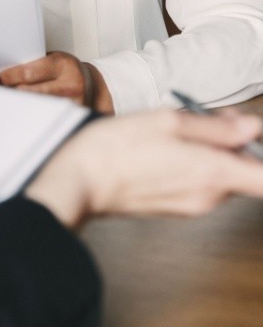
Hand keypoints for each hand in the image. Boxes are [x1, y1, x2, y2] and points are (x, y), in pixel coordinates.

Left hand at [0, 51, 113, 112]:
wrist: (91, 82)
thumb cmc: (65, 69)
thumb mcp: (51, 59)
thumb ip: (32, 63)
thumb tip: (4, 74)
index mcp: (62, 65)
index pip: (28, 73)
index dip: (10, 77)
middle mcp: (71, 85)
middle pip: (30, 93)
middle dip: (12, 93)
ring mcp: (75, 104)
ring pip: (38, 108)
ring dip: (21, 106)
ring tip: (10, 102)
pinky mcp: (75, 118)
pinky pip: (48, 118)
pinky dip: (34, 116)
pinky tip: (25, 114)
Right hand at [24, 108, 262, 227]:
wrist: (79, 180)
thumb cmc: (116, 148)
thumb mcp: (166, 121)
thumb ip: (215, 126)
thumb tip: (250, 128)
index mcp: (213, 172)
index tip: (252, 137)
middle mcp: (209, 196)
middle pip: (242, 172)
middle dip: (230, 144)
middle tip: (206, 118)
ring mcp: (191, 205)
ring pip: (218, 176)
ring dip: (206, 153)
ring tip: (172, 132)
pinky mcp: (173, 207)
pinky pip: (196, 184)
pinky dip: (189, 165)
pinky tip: (160, 149)